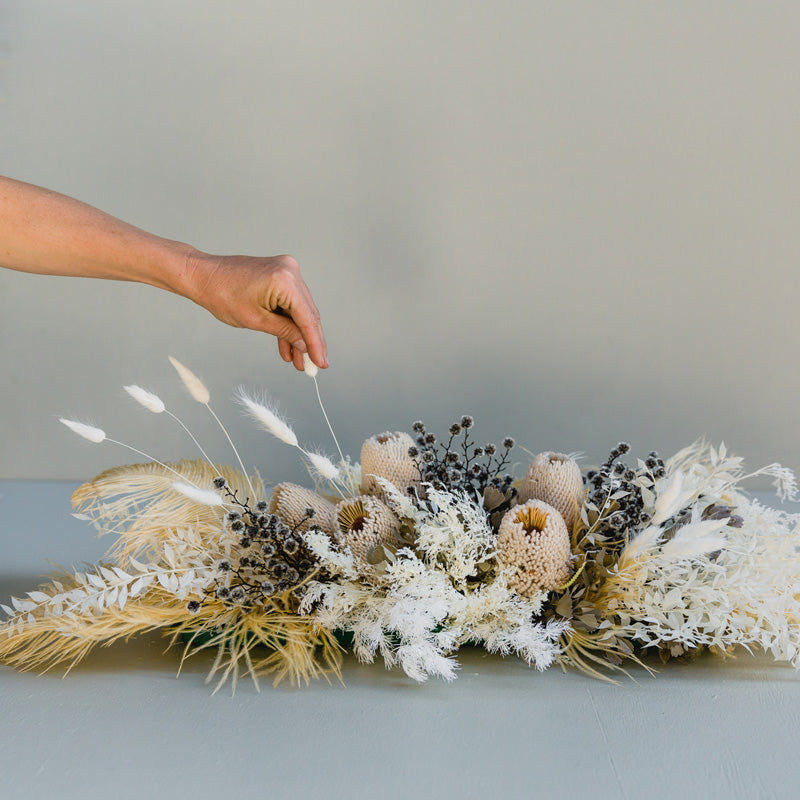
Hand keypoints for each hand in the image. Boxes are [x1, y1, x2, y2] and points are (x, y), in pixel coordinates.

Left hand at [184, 252, 327, 370]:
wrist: (203, 276)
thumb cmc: (222, 295)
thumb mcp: (256, 320)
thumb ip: (285, 332)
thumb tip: (305, 346)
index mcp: (284, 281)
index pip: (307, 318)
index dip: (315, 344)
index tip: (321, 363)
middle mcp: (290, 271)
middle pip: (308, 314)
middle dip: (309, 342)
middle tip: (314, 365)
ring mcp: (286, 271)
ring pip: (299, 311)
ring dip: (298, 335)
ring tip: (298, 361)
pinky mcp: (280, 274)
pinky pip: (289, 303)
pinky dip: (288, 322)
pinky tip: (288, 346)